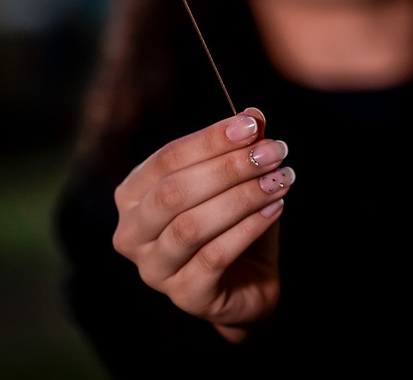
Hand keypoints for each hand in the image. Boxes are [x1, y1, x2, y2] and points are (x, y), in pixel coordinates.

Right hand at [111, 107, 295, 341]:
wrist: (249, 282)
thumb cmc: (233, 223)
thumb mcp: (237, 180)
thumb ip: (240, 147)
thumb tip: (253, 115)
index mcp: (134, 196)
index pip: (166, 159)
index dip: (210, 139)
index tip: (252, 124)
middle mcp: (131, 233)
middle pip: (175, 192)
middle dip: (229, 168)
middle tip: (274, 152)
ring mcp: (154, 269)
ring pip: (192, 226)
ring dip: (242, 197)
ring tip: (280, 180)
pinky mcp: (185, 296)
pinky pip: (214, 258)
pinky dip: (248, 229)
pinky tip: (276, 208)